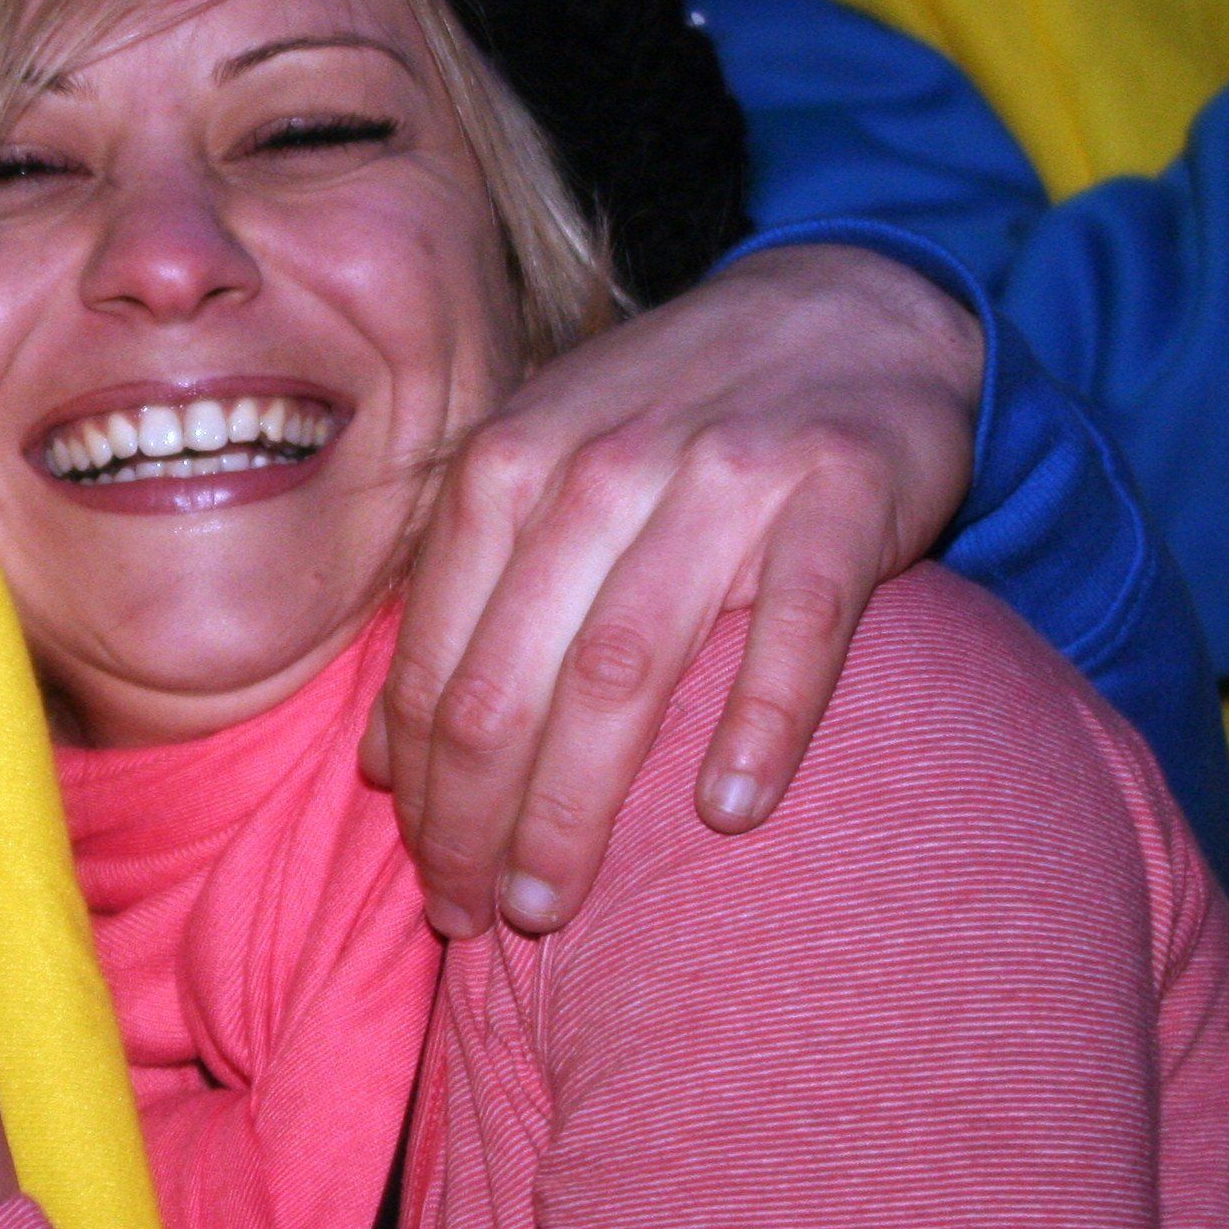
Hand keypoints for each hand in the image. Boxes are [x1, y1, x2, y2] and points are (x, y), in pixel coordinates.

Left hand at [376, 242, 981, 936]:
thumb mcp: (544, 474)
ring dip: (579, 802)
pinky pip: (794, 624)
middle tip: (481, 920)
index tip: (431, 883)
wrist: (847, 308)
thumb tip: (381, 767)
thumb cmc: (673, 420)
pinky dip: (758, 722)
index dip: (421, 788)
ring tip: (554, 903)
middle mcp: (600, 466)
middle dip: (478, 818)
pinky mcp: (841, 489)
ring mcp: (723, 475)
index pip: (435, 659)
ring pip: (624, 666)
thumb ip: (461, 603)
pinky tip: (729, 814)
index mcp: (509, 465)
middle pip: (509, 678)